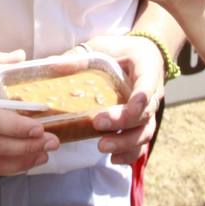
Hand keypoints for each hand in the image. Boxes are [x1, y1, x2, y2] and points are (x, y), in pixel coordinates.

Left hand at [75, 33, 173, 165]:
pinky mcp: (142, 125)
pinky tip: (113, 158)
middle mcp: (153, 93)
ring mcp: (149, 112)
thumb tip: (51, 65)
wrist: (142, 56)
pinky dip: (129, 154)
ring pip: (145, 133)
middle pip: (145, 115)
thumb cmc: (120, 51)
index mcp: (147, 69)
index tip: (129, 106)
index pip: (148, 85)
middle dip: (122, 122)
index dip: (140, 98)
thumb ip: (79, 57)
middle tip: (97, 124)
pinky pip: (141, 144)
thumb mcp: (101, 47)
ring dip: (125, 143)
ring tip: (102, 147)